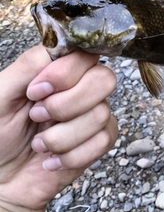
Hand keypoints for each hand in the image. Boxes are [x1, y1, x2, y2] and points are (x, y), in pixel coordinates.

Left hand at [0, 45, 117, 211]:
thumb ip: (29, 66)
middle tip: (37, 117)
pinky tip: (52, 160)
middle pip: (104, 79)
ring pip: (101, 114)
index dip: (66, 72)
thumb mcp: (0, 95)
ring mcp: (93, 115)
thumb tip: (60, 51)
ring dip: (62, 136)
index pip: (84, 53)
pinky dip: (72, 155)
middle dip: (67, 104)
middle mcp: (80, 88)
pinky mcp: (99, 142)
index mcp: (57, 70)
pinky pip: (103, 141)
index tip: (36, 91)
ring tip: (39, 144)